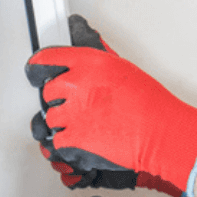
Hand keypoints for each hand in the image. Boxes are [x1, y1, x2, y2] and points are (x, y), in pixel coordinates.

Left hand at [26, 15, 196, 196]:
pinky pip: (57, 142)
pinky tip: (83, 141)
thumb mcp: (123, 69)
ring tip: (85, 126)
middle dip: (58, 100)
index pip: (48, 58)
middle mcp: (77, 84)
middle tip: (75, 107)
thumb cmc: (150, 104)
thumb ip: (98, 63)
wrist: (160, 132)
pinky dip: (67, 145)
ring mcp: (73, 112)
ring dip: (63, 124)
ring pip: (51, 119)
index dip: (39, 67)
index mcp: (89, 63)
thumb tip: (86, 50)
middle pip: (47, 92)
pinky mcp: (73, 138)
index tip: (36, 71)